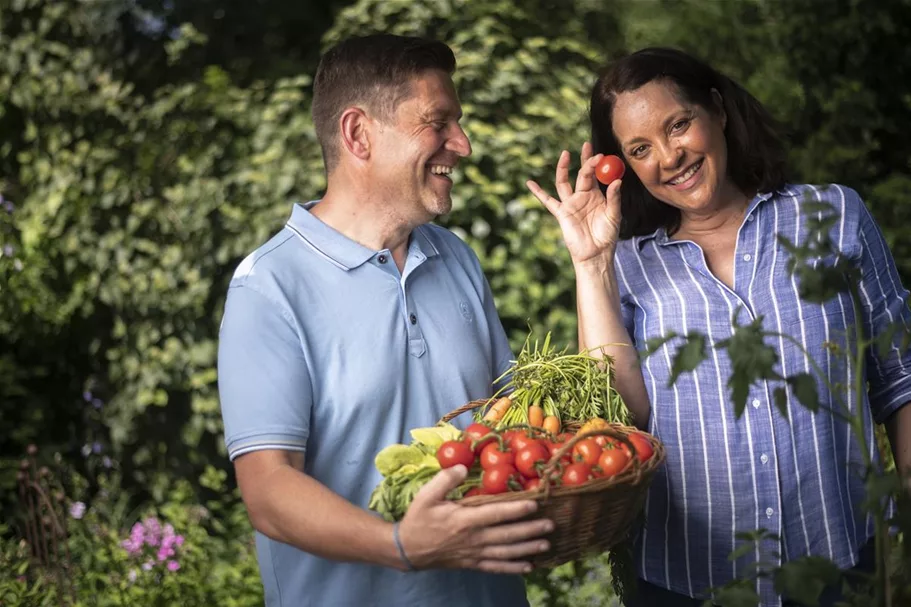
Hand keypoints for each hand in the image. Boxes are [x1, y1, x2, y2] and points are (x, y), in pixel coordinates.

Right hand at [398, 465, 553, 573]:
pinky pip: (497, 567)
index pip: (496, 514)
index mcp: (464, 520)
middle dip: (530, 530)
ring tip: (546, 544)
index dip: (517, 510)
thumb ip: (446, 480)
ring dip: (527, 548)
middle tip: (551, 524)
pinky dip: (514, 568)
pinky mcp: (472, 563)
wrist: (407, 549)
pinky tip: (529, 566)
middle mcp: (473, 538)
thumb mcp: (426, 495)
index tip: (535, 504)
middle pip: (507, 535)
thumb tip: (464, 467)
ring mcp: (474, 553)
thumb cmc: (419, 519)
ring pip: (506, 552)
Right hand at [526, 142, 622, 264]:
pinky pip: (548, 201)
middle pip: (581, 174)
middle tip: (586, 145)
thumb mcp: (614, 215)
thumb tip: (617, 180)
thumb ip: (614, 198)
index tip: (600, 154)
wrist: (596, 254)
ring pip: (564, 182)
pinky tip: (529, 183)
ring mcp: (570, 204)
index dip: (596, 163)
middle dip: (584, 160)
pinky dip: (538, 192)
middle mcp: (582, 197)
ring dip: (563, 168)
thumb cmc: (607, 236)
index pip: (595, 174)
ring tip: (565, 154)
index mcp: (596, 195)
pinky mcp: (561, 213)